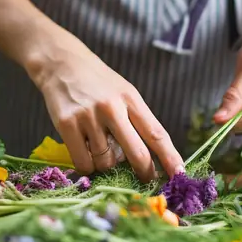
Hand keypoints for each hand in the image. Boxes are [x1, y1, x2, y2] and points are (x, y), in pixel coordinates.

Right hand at [29, 32, 184, 181]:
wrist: (61, 63)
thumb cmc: (97, 82)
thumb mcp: (123, 92)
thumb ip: (136, 120)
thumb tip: (150, 159)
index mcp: (130, 98)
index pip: (156, 133)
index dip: (170, 157)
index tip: (180, 175)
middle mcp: (112, 107)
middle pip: (137, 153)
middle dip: (144, 172)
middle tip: (145, 178)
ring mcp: (88, 117)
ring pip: (106, 162)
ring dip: (106, 164)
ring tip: (100, 147)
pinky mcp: (67, 125)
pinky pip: (83, 163)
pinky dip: (87, 166)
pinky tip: (85, 153)